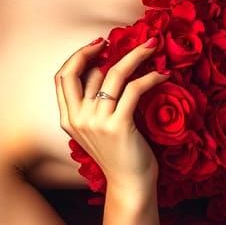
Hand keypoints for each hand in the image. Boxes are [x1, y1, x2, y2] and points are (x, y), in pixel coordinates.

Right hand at [55, 37, 168, 186]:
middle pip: (80, 70)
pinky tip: (163, 75)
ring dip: (135, 55)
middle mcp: (78, 119)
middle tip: (115, 40)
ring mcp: (97, 122)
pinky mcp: (118, 125)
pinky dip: (151, 77)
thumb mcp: (96, 128)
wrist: (130, 184)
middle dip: (95, 49)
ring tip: (152, 47)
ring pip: (113, 74)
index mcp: (68, 119)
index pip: (62, 77)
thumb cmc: (118, 155)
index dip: (78, 56)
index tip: (98, 46)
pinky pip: (134, 89)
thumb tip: (103, 69)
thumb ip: (93, 104)